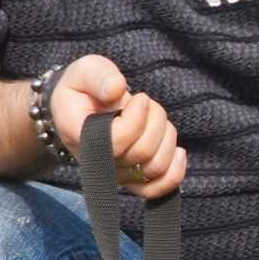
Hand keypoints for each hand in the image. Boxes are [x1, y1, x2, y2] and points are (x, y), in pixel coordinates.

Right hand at [50, 54, 186, 197]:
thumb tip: (117, 89)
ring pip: (156, 167)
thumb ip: (99, 76)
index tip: (138, 97)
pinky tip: (178, 152)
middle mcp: (97, 163)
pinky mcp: (132, 180)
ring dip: (166, 137)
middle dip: (155, 120)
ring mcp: (116, 174)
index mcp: (80, 136)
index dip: (137, 117)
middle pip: (143, 153)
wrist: (80, 106)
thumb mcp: (85, 70)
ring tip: (155, 118)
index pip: (118, 141)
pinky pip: (157, 189)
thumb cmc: (84, 87)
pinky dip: (174, 172)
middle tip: (146, 102)